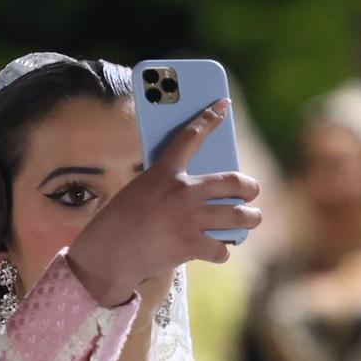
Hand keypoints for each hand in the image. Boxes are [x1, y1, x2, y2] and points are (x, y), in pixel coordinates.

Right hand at [65, 99, 260, 304]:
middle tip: (252, 192)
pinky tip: (218, 250)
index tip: (224, 105)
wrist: (108, 255)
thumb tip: (206, 197)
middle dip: (249, 187)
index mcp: (164, 172)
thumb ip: (169, 186)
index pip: (191, 136)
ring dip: (250, 219)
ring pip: (238, 215)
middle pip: (233, 181)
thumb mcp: (140, 192)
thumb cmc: (120, 223)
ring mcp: (189, 219)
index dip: (210, 118)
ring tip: (252, 219)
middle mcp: (181, 191)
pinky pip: (221, 248)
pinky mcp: (191, 245)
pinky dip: (221, 251)